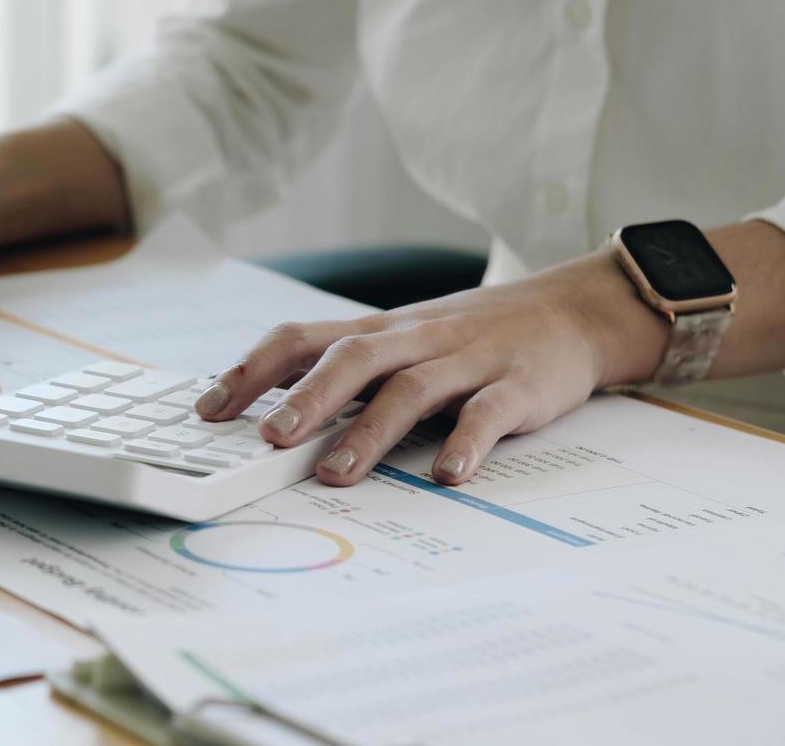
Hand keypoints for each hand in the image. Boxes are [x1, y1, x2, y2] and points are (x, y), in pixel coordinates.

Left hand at [192, 251, 667, 485]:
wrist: (574, 311)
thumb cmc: (472, 336)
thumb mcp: (405, 340)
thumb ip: (348, 371)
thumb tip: (269, 415)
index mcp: (382, 331)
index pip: (304, 336)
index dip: (254, 369)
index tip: (210, 409)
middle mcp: (417, 340)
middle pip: (354, 357)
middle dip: (307, 397)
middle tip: (269, 440)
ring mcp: (469, 361)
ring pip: (412, 389)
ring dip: (370, 432)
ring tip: (336, 472)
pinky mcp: (519, 386)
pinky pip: (489, 414)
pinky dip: (466, 443)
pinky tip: (447, 474)